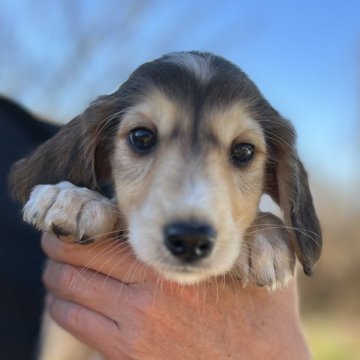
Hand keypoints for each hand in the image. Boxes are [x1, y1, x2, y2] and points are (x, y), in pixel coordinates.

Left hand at [42, 233, 310, 359]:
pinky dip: (63, 306)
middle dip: (57, 247)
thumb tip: (230, 206)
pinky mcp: (127, 356)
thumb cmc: (264, 314)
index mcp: (169, 268)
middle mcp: (142, 298)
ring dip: (56, 276)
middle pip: (71, 264)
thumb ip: (242, 227)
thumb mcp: (260, 259)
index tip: (73, 217)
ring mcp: (131, 331)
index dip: (77, 226)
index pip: (99, 238)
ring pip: (65, 294)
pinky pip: (75, 325)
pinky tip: (70, 298)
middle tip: (58, 238)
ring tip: (59, 266)